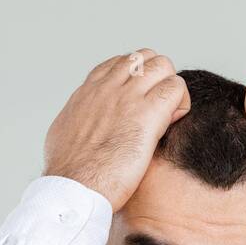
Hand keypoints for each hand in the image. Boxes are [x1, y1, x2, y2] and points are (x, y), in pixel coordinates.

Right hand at [43, 49, 191, 210]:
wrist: (73, 187)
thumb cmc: (68, 172)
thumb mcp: (64, 133)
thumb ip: (79, 121)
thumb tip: (83, 127)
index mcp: (88, 92)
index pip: (118, 64)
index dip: (135, 78)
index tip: (138, 101)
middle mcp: (108, 88)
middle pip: (143, 57)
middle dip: (156, 78)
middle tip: (158, 107)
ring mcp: (127, 97)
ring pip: (162, 66)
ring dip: (170, 88)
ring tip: (167, 115)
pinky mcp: (146, 114)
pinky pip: (175, 88)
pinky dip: (180, 102)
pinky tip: (171, 124)